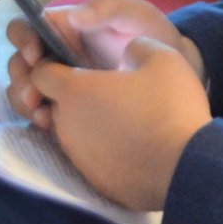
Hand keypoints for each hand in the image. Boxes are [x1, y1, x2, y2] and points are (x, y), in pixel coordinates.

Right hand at [5, 0, 204, 123]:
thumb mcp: (137, 14)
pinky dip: (39, 118)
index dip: (24, 40)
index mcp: (65, 28)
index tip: (36, 56)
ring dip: (25, 102)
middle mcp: (56, 54)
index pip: (27, 28)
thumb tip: (74, 16)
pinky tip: (51, 125)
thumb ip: (109, 6)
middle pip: (19, 63)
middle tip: (35, 95)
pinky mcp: (67, 105)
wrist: (177, 70)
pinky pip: (42, 112)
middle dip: (21, 78)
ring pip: (24, 90)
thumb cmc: (154, 35)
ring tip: (43, 115)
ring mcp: (60, 82)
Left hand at [28, 37, 211, 210]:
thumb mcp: (163, 59)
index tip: (80, 62)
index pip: (39, 72)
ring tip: (123, 116)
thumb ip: (136, 47)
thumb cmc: (170, 108)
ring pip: (69, 129)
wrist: (183, 167)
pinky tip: (130, 141)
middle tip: (109, 89)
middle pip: (53, 102)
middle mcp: (65, 122)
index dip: (55, 63)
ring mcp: (76, 153)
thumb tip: (129, 51)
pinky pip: (87, 154)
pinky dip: (100, 145)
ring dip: (87, 120)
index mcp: (74, 90)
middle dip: (73, 94)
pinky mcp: (90, 176)